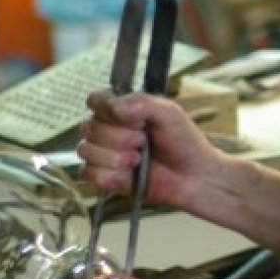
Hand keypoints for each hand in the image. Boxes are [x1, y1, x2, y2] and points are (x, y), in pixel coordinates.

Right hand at [77, 91, 221, 209]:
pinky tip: (129, 174)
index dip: (107, 109)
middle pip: (88, 127)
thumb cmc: (184, 141)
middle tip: (142, 141)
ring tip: (138, 160)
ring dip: (114, 157)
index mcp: (122, 109)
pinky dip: (110, 175)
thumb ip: (141, 103)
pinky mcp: (106, 178)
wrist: (194, 176)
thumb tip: (114, 107)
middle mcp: (109, 130)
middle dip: (118, 137)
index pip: (95, 101)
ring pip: (86, 151)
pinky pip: (88, 174)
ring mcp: (105, 154)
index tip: (133, 118)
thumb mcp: (168, 112)